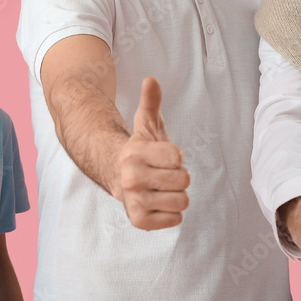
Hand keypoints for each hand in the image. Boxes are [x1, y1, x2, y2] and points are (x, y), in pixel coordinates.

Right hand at [114, 77, 188, 230]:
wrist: (118, 177)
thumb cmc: (142, 150)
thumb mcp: (146, 124)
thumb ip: (150, 102)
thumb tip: (151, 79)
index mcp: (135, 153)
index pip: (178, 157)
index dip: (176, 157)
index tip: (164, 157)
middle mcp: (131, 178)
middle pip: (183, 180)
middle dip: (179, 177)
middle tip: (163, 174)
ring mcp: (134, 201)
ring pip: (182, 202)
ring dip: (176, 195)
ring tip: (161, 189)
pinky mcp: (139, 221)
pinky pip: (176, 220)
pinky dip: (171, 213)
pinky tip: (158, 203)